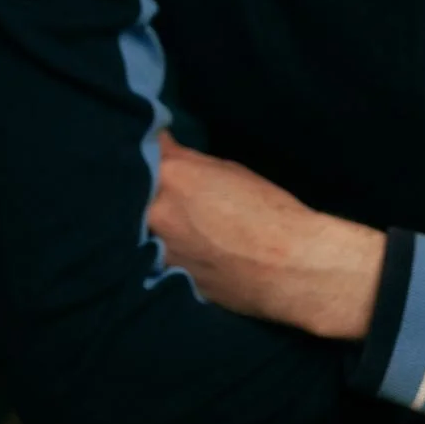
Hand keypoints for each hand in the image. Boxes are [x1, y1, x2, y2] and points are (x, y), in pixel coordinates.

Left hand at [147, 132, 386, 338]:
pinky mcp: (163, 279)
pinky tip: (183, 244)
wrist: (288, 268)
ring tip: (177, 217)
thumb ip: (190, 164)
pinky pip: (152, 254)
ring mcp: (156, 250)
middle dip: (147, 184)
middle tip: (167, 183)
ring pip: (141, 225)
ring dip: (153, 217)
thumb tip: (167, 156)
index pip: (146, 148)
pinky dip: (161, 246)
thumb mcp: (230, 172)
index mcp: (172, 176)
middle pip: (136, 189)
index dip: (151, 145)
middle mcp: (155, 212)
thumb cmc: (269, 210)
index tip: (153, 144)